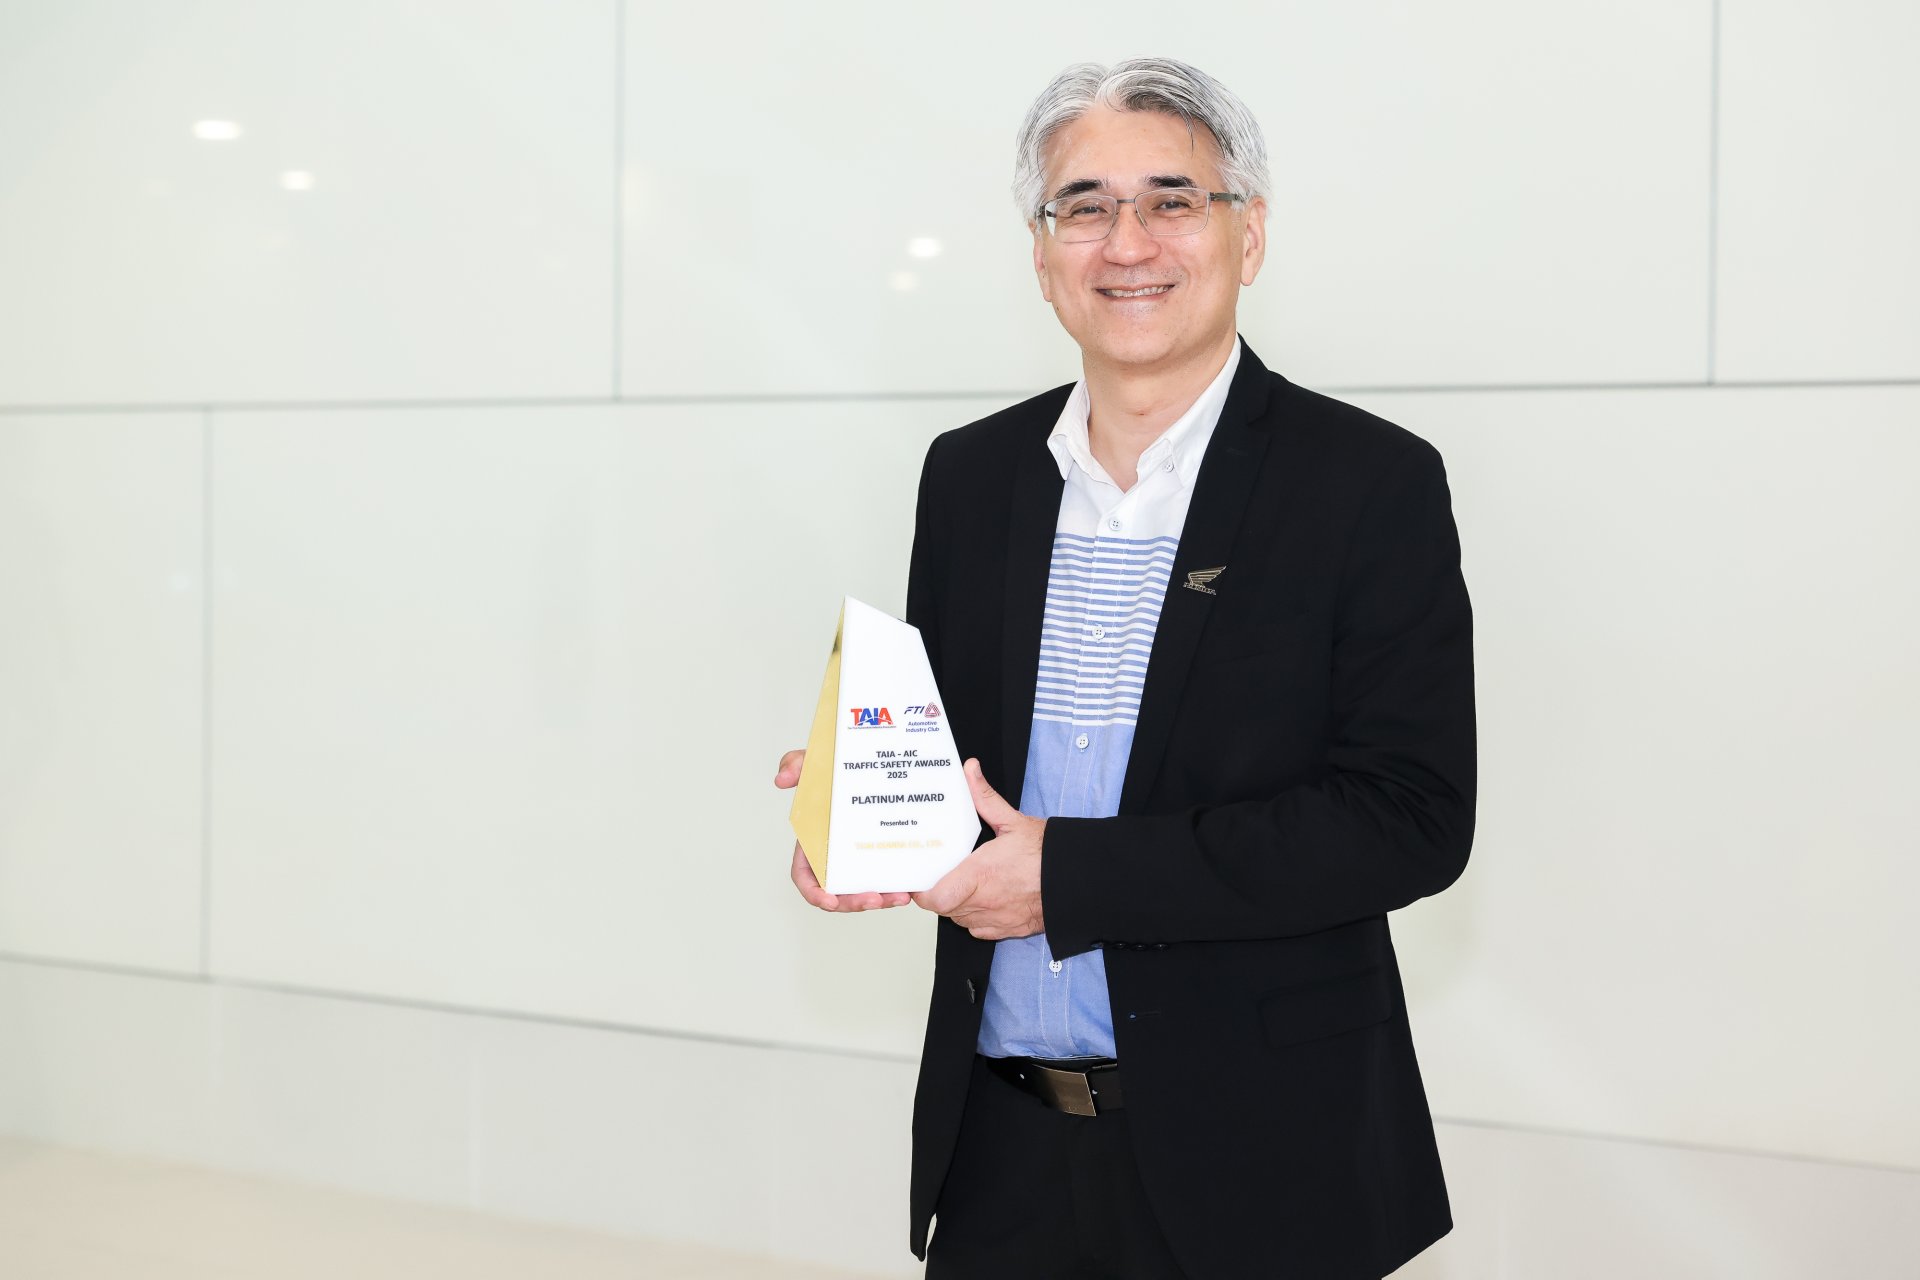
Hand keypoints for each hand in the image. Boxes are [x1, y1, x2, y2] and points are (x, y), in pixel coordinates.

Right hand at [776, 748, 911, 912]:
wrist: (881, 769)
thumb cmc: (841, 773)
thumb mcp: (820, 764)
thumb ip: (798, 765)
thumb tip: (781, 779)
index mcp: (815, 844)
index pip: (806, 877)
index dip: (814, 893)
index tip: (829, 900)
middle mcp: (837, 859)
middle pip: (838, 894)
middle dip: (853, 903)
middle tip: (874, 899)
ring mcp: (860, 862)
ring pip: (864, 892)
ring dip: (879, 900)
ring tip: (897, 897)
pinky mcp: (882, 862)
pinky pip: (886, 884)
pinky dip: (894, 891)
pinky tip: (908, 890)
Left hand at [912, 758, 1044, 939]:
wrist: (1077, 880)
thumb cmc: (1047, 854)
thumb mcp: (1012, 820)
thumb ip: (984, 797)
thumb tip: (970, 771)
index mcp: (979, 874)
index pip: (934, 898)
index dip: (922, 892)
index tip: (921, 879)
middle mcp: (984, 901)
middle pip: (944, 909)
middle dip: (940, 894)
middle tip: (944, 875)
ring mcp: (995, 919)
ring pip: (960, 919)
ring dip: (957, 905)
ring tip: (964, 884)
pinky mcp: (1007, 930)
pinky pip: (978, 930)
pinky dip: (975, 917)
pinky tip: (983, 899)